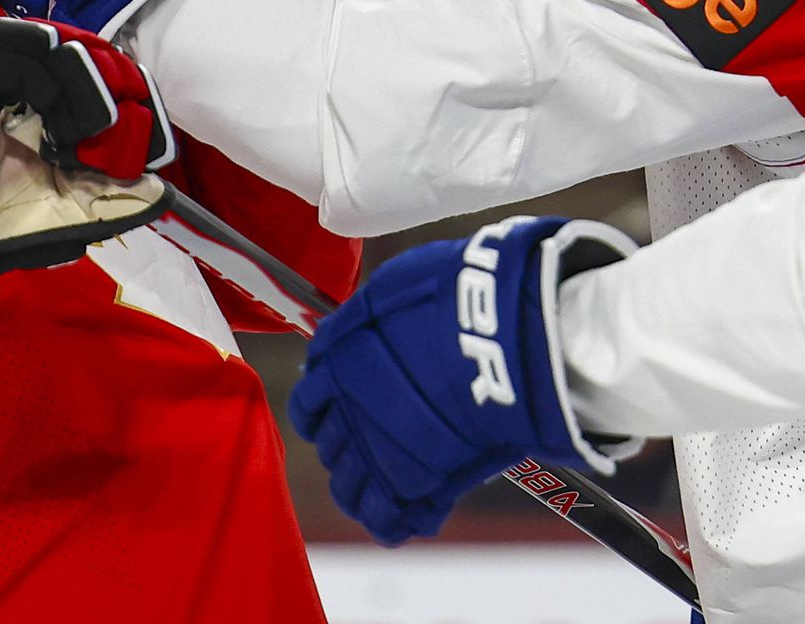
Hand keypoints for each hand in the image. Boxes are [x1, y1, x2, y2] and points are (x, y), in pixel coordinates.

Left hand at [288, 216, 636, 543]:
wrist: (494, 329)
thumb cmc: (455, 293)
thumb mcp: (402, 284)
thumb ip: (379, 315)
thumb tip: (383, 321)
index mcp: (335, 357)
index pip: (311, 397)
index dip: (326, 405)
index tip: (344, 407)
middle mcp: (343, 405)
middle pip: (330, 442)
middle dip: (348, 443)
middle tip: (380, 440)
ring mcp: (373, 446)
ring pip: (348, 485)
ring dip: (366, 485)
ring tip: (392, 483)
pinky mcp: (409, 480)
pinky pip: (385, 517)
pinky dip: (395, 520)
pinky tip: (412, 514)